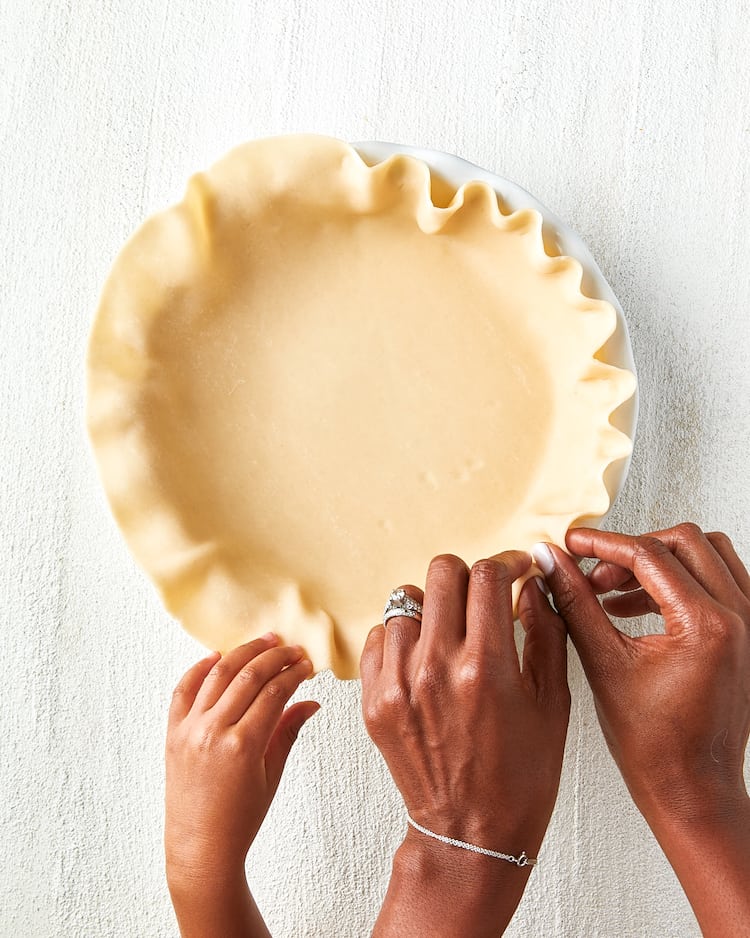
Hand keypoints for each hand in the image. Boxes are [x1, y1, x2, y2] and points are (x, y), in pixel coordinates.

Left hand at [165, 634, 318, 887]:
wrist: (201, 846)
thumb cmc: (240, 818)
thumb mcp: (272, 775)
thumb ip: (288, 732)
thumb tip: (310, 703)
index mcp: (243, 745)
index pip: (274, 692)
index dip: (293, 673)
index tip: (305, 665)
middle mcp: (214, 732)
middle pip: (248, 676)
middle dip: (274, 657)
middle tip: (290, 649)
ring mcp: (190, 730)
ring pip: (218, 674)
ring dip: (242, 653)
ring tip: (263, 643)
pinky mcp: (173, 733)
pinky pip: (183, 690)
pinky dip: (200, 669)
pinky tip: (217, 657)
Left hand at [361, 552, 569, 936]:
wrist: (470, 834)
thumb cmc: (521, 776)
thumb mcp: (553, 703)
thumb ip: (545, 633)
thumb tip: (534, 583)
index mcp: (486, 667)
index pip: (489, 577)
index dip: (508, 563)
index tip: (516, 570)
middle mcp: (436, 668)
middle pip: (442, 574)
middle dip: (469, 576)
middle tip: (482, 596)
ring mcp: (398, 684)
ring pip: (405, 601)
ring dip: (433, 607)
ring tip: (451, 632)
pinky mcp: (374, 701)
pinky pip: (378, 637)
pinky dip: (401, 636)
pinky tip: (423, 656)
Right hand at [535, 523, 749, 936]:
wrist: (692, 791)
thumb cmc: (653, 746)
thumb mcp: (603, 664)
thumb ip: (575, 602)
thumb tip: (551, 562)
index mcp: (707, 625)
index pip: (650, 555)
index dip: (603, 545)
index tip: (572, 544)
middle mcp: (741, 617)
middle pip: (684, 542)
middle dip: (632, 550)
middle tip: (593, 573)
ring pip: (708, 554)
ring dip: (659, 561)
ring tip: (613, 590)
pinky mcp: (749, 636)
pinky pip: (719, 581)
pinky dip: (680, 581)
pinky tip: (636, 607)